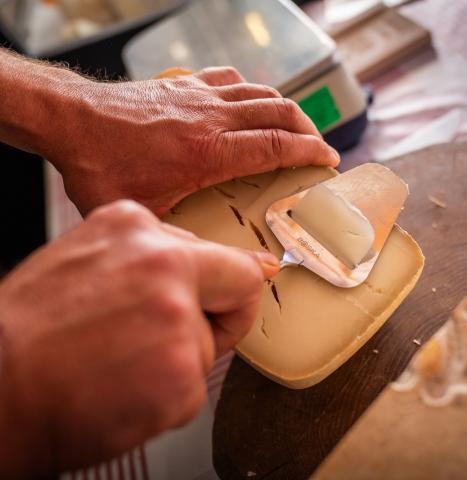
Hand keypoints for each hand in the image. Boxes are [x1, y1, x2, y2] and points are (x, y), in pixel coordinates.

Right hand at [0, 200, 277, 476]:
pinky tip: (119, 390)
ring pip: (205, 347)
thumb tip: (207, 261)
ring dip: (172, 365)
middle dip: (222, 318)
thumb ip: (149, 260)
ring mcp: (176, 318)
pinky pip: (192, 389)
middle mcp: (163, 264)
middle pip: (238, 288)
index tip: (230, 299)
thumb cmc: (27, 333)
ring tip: (116, 367)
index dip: (221, 286)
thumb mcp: (86, 261)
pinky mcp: (180, 374)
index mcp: (136, 228)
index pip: (220, 253)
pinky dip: (162, 400)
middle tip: (175, 342)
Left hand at [47, 66, 339, 215]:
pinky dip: (252, 90)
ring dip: (286, 109)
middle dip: (309, 129)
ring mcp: (200, 96)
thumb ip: (178, 234)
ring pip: (261, 92)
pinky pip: (232, 79)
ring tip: (297, 127)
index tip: (328, 159)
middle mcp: (212, 117)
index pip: (275, 145)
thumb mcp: (144, 212)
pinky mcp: (186, 85)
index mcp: (209, 151)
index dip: (309, 151)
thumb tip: (200, 258)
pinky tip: (252, 101)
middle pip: (279, 113)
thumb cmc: (101, 166)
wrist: (72, 121)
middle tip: (320, 147)